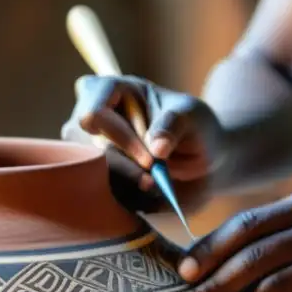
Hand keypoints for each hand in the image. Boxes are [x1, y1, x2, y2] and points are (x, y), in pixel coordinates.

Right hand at [61, 75, 224, 214]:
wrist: (202, 156)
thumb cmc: (193, 125)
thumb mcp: (192, 116)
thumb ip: (174, 125)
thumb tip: (156, 148)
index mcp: (108, 90)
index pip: (94, 114)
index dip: (120, 138)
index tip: (153, 157)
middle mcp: (90, 120)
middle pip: (89, 151)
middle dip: (125, 169)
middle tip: (156, 180)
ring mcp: (89, 151)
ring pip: (94, 178)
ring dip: (128, 188)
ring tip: (158, 187)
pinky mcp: (98, 178)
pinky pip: (104, 197)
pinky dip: (130, 201)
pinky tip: (152, 196)